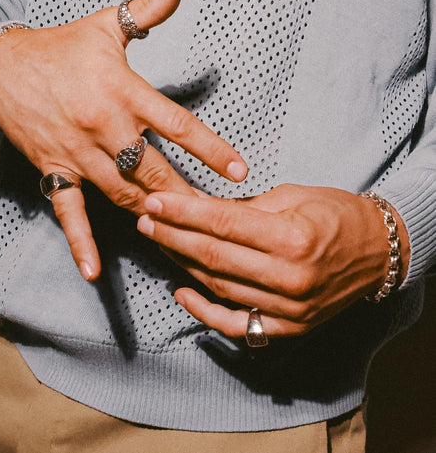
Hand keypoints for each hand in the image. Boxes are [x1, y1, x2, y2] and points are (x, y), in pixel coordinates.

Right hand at [0, 0, 247, 280]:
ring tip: (185, 237)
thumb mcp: (107, 24)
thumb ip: (150, 6)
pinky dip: (81, 241)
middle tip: (223, 219)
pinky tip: (93, 271)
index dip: (211, 149)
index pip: (176, 124)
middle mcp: (103, 126)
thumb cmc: (63, 47)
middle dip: (189, 194)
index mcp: (123, 90)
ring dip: (153, 214)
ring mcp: (77, 153)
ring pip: (122, 192)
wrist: (1, 68)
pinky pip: (68, 211)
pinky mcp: (55, 171)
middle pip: (154, 168)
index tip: (241, 171)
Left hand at [137, 184, 409, 337]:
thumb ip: (245, 208)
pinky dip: (204, 311)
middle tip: (145, 220)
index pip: (222, 224)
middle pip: (214, 256)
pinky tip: (180, 292)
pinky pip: (237, 323)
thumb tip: (197, 208)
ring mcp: (289, 308)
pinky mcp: (290, 326)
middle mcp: (290, 277)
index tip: (154, 201)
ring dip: (182, 265)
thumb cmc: (336, 214)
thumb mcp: (293, 196)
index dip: (182, 212)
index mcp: (292, 238)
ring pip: (219, 286)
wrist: (378, 251)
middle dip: (172, 236)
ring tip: (158, 243)